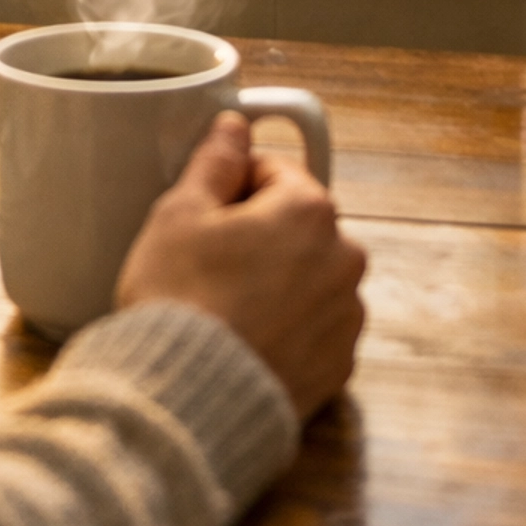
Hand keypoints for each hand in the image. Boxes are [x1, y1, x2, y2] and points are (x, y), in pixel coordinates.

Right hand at [115, 113, 365, 420]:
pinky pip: (312, 328)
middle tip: (205, 260)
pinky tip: (242, 338)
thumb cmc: (179, 298)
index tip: (201, 213)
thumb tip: (234, 125)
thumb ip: (214, 161)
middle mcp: (344, 260)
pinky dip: (285, 326)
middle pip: (297, 225)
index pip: (274, 171)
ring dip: (276, 280)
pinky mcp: (338, 367)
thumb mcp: (179, 213)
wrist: (189, 400)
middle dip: (258, 232)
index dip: (231, 185)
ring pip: (308, 277)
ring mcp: (346, 319)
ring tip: (222, 305)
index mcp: (310, 211)